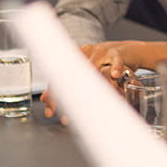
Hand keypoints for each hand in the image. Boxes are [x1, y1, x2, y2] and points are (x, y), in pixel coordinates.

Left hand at [41, 40, 166, 119]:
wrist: (123, 50)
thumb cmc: (100, 64)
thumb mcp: (83, 72)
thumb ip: (66, 83)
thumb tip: (43, 99)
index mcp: (73, 58)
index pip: (58, 77)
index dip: (52, 95)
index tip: (50, 112)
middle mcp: (85, 53)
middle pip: (72, 75)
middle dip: (66, 97)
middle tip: (65, 117)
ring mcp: (101, 52)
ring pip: (92, 68)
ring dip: (90, 86)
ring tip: (88, 101)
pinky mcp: (117, 53)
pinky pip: (116, 61)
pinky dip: (115, 68)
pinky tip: (114, 75)